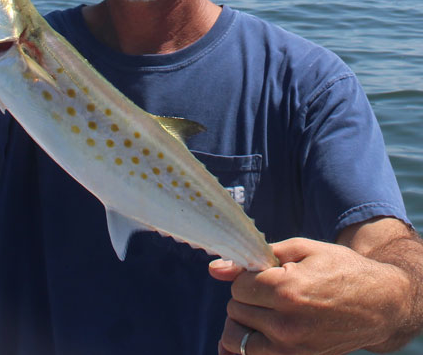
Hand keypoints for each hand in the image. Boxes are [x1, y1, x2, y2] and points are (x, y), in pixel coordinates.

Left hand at [209, 237, 407, 354]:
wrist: (381, 303)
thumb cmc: (340, 268)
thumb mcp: (301, 250)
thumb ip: (255, 257)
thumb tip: (214, 269)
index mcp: (286, 289)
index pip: (238, 285)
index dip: (248, 276)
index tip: (266, 273)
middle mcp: (287, 322)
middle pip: (235, 308)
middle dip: (247, 296)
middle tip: (271, 290)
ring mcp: (292, 346)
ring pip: (237, 334)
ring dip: (245, 320)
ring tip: (265, 309)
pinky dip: (248, 342)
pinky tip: (256, 330)